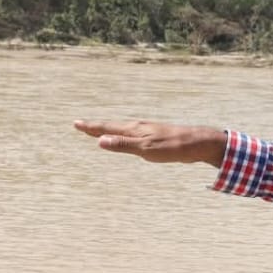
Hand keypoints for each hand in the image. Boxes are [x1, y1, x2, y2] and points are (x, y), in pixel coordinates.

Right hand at [74, 119, 227, 166]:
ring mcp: (147, 131)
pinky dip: (121, 134)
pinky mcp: (155, 137)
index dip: (91, 127)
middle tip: (81, 125)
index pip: (107, 127)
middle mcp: (138, 127)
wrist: (196, 143)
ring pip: (122, 129)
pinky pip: (131, 134)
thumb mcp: (145, 149)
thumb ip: (123, 145)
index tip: (76, 123)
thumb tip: (100, 141)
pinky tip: (126, 137)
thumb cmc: (172, 147)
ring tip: (98, 130)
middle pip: (112, 126)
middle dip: (96, 127)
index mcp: (134, 129)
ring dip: (108, 130)